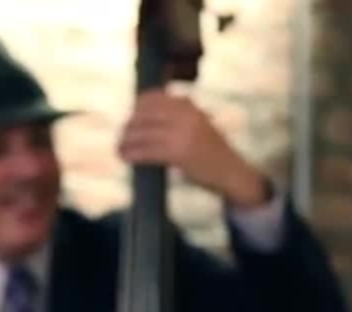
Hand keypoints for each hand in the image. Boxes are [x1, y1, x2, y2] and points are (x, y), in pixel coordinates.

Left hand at [118, 89, 268, 207]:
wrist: (231, 172)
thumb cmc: (211, 151)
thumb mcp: (197, 124)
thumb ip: (176, 117)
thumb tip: (142, 115)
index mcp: (189, 106)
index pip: (154, 98)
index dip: (138, 107)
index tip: (131, 117)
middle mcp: (185, 115)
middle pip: (144, 115)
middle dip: (129, 126)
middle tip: (122, 137)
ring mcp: (181, 133)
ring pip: (142, 133)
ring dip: (126, 142)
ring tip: (120, 149)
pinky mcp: (177, 153)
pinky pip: (146, 151)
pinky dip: (132, 154)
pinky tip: (126, 158)